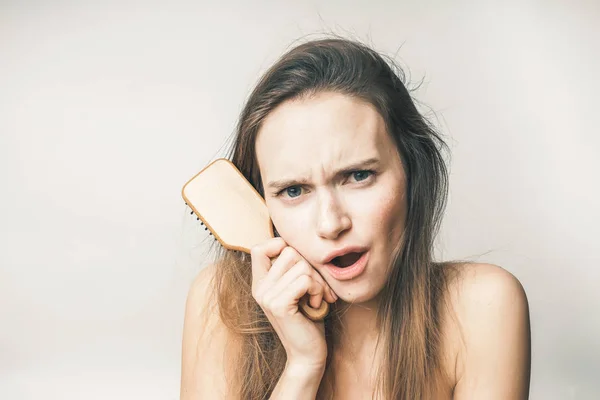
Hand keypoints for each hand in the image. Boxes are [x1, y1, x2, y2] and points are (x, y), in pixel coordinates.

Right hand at [251, 237, 337, 367]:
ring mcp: (267, 297)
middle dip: (311, 266)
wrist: (307, 353)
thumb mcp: (296, 289)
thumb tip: (301, 244)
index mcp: (260, 283)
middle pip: (288, 251)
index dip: (280, 246)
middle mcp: (259, 288)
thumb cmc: (308, 319)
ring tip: (317, 298)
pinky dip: (318, 290)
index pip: (259, 247)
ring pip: (301, 266)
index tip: (299, 264)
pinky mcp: (279, 305)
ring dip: (318, 281)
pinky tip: (316, 305)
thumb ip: (292, 269)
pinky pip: (305, 280)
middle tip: (317, 287)